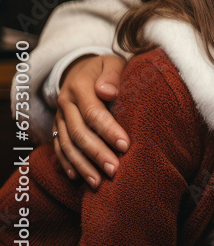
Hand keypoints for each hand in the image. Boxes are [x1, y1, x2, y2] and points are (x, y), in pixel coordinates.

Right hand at [52, 54, 127, 187]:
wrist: (80, 69)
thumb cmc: (104, 69)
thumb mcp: (111, 63)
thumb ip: (112, 75)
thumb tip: (108, 92)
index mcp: (80, 86)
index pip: (93, 112)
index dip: (108, 130)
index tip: (124, 146)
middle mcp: (65, 103)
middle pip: (79, 133)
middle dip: (96, 153)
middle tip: (114, 170)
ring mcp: (59, 117)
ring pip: (66, 144)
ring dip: (82, 165)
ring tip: (98, 182)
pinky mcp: (57, 127)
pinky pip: (58, 148)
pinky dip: (67, 164)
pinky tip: (78, 177)